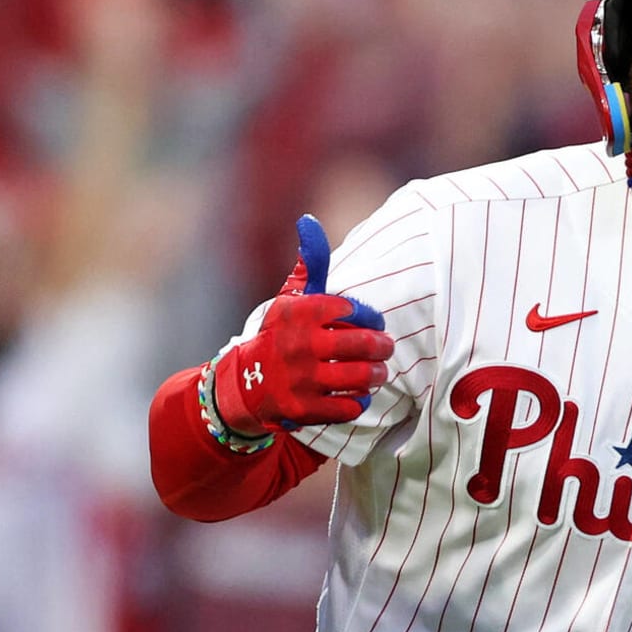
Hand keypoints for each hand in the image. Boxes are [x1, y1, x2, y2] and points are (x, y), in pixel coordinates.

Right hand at [213, 215, 393, 434]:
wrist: (246, 385)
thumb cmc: (280, 335)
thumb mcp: (290, 299)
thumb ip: (309, 266)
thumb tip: (309, 221)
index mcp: (297, 313)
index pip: (350, 309)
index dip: (368, 316)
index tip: (370, 321)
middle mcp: (298, 345)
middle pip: (361, 344)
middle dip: (382, 346)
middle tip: (386, 347)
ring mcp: (301, 380)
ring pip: (360, 376)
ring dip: (376, 374)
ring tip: (378, 371)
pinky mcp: (305, 410)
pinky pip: (348, 406)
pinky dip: (359, 400)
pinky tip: (359, 394)